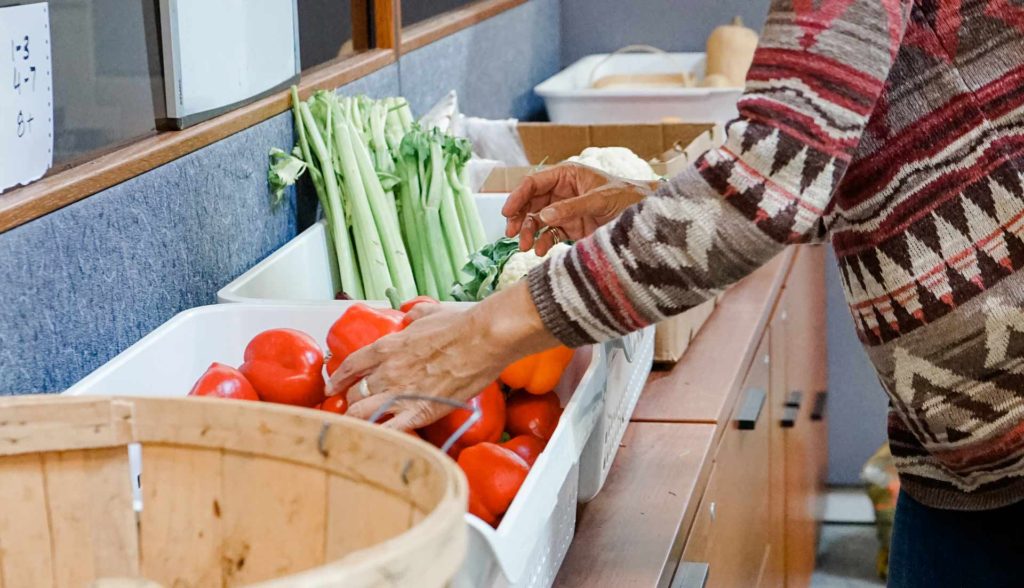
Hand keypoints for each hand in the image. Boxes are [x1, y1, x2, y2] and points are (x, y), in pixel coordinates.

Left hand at [326, 282, 560, 429]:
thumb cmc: (460, 324)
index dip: (338, 379)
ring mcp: (401, 393)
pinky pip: (389, 430)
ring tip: (361, 427)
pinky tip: (378, 441)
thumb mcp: (429, 312)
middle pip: (354, 395)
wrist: (483, 338)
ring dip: (360, 421)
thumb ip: (414, 316)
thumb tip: (410, 316)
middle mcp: (387, 372)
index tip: (334, 386)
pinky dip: (380, 436)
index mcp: (387, 347)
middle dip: (351, 403)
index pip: (350, 366)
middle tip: (353, 409)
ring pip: (363, 414)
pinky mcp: (419, 412)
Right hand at [503, 163, 657, 254]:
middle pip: (531, 203)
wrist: (644, 216)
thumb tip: (544, 216)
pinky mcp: (570, 228)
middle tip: (512, 234)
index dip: (518, 197)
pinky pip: (549, 235)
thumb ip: (571, 207)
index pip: (534, 183)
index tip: (508, 213)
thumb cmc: (626, 197)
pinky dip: (542, 243)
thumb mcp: (599, 199)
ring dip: (528, 233)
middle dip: (520, 218)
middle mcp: (562, 192)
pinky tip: (540, 251)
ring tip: (525, 246)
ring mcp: (564, 210)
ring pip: (537, 220)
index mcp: (567, 175)